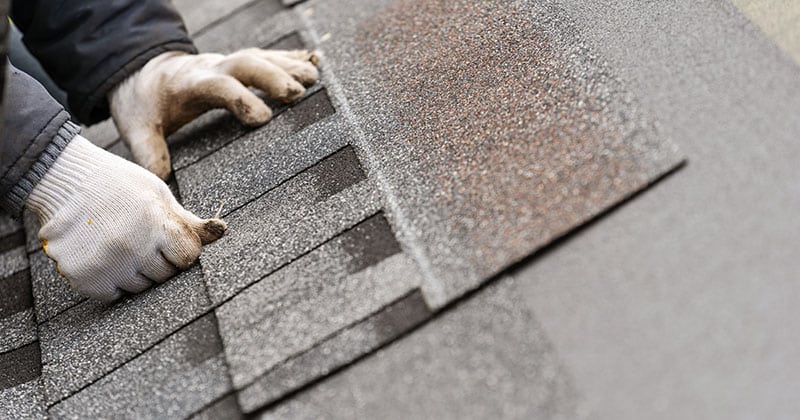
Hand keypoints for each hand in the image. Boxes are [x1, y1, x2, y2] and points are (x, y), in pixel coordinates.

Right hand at [25, 135, 226, 301]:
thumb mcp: (158, 195)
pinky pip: (113, 295)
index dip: (181, 248)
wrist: (64, 181)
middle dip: (159, 260)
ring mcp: (106, 264)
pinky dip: (110, 281)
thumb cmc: (119, 186)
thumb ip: (189, 221)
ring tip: (119, 242)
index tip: (167, 237)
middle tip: (139, 236)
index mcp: (156, 223)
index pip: (189, 257)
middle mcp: (132, 246)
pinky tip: (103, 255)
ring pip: (141, 287)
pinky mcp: (84, 278)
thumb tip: (223, 231)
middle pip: (166, 274)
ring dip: (135, 272)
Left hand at [108, 48, 319, 178]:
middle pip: (246, 63)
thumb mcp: (137, 128)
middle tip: (298, 93)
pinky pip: (267, 57)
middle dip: (273, 76)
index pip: (219, 86)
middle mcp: (212, 68)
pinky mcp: (237, 65)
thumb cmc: (145, 104)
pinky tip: (313, 62)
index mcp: (190, 84)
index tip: (263, 118)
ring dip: (288, 65)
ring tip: (313, 78)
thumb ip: (149, 151)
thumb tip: (161, 180)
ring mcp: (227, 64)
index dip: (241, 99)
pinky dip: (290, 58)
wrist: (142, 74)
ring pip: (260, 58)